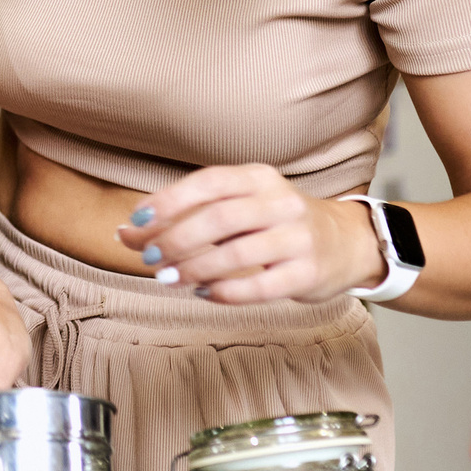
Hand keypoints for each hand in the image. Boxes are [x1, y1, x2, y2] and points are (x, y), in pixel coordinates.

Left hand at [115, 165, 385, 303]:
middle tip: (149, 258)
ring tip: (169, 278)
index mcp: (259, 177)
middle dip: (177, 239)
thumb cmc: (275, 223)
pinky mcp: (308, 273)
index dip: (169, 201)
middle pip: (219, 218)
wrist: (347, 242)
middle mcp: (282, 202)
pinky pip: (260, 286)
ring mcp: (299, 238)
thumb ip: (185, 217)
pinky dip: (225, 291)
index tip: (138, 221)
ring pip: (237, 253)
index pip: (209, 182)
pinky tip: (204, 292)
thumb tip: (124, 233)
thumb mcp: (238, 207)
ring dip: (195, 267)